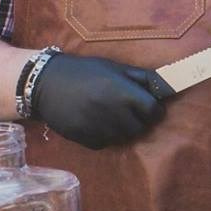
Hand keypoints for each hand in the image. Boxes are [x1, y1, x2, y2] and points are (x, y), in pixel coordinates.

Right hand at [30, 53, 171, 148]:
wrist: (45, 83)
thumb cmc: (83, 71)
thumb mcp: (113, 67)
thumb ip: (140, 78)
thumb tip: (165, 85)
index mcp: (123, 92)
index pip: (153, 111)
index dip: (154, 109)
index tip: (148, 106)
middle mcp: (113, 112)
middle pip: (140, 127)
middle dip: (138, 120)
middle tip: (126, 110)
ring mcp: (99, 128)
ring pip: (123, 137)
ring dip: (121, 128)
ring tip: (108, 114)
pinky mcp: (85, 139)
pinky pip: (105, 143)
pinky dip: (104, 135)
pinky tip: (94, 121)